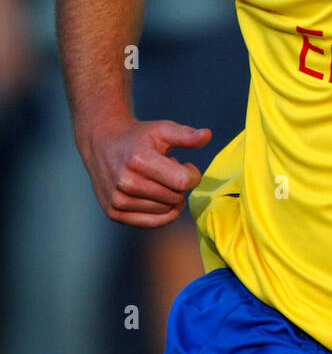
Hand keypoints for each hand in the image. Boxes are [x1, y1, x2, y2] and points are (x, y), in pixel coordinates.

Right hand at [79, 117, 212, 227]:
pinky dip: (162, 213)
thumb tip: (207, 135)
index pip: (183, 181)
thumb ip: (186, 135)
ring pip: (165, 211)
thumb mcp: (162, 130)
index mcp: (139, 160)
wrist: (101, 144)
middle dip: (179, 186)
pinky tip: (159, 198)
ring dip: (169, 198)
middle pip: (175, 198)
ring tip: (157, 181)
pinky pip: (152, 223)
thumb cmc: (138, 138)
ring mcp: (118, 200)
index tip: (185, 165)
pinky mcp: (113, 213)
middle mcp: (126, 182)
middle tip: (168, 172)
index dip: (192, 174)